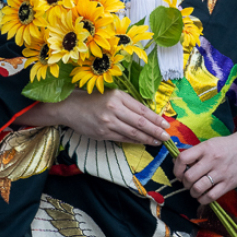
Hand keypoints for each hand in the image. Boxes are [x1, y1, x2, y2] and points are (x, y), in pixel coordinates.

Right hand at [24, 90, 170, 146]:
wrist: (70, 107)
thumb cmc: (94, 98)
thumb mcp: (112, 94)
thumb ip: (128, 103)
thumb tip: (147, 114)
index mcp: (118, 96)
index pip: (141, 110)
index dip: (155, 118)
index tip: (165, 124)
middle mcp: (114, 109)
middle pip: (140, 122)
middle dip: (155, 130)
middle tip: (166, 136)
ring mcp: (108, 123)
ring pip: (132, 133)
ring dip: (147, 138)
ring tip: (158, 141)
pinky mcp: (102, 134)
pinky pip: (122, 138)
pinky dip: (134, 141)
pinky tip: (142, 142)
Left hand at [173, 128, 236, 206]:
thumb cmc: (226, 146)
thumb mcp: (210, 144)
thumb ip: (195, 153)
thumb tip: (177, 164)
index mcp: (206, 148)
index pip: (183, 158)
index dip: (177, 169)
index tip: (179, 173)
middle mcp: (212, 160)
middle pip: (189, 177)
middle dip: (185, 183)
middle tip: (189, 183)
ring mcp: (221, 173)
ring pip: (198, 189)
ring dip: (193, 192)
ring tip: (195, 190)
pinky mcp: (228, 184)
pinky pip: (210, 197)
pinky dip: (202, 200)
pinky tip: (203, 196)